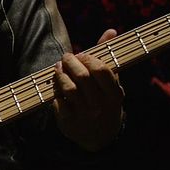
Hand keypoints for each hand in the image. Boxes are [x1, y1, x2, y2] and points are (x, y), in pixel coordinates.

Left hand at [53, 29, 123, 150]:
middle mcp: (101, 105)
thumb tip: (111, 31)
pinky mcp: (69, 122)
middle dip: (71, 62)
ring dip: (60, 74)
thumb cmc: (105, 101)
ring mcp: (84, 115)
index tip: (81, 55)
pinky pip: (58, 101)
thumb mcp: (111, 84)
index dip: (88, 58)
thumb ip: (107, 57)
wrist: (100, 138)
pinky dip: (56, 90)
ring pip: (68, 88)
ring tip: (58, 68)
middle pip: (83, 77)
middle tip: (66, 58)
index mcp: (114, 94)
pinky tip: (56, 85)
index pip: (101, 70)